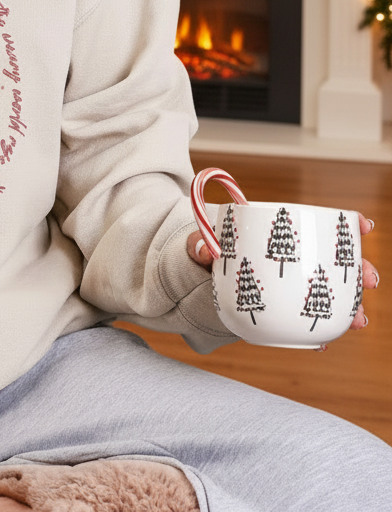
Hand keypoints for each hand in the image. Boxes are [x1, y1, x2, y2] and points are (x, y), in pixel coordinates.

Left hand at [187, 213, 379, 337]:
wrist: (197, 280)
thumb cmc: (204, 254)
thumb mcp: (197, 244)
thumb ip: (197, 244)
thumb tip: (204, 250)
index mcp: (278, 236)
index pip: (316, 225)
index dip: (345, 224)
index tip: (364, 226)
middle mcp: (292, 260)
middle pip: (334, 261)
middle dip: (360, 270)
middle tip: (370, 280)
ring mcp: (291, 285)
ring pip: (330, 293)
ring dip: (350, 306)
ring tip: (358, 320)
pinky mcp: (284, 309)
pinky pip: (308, 320)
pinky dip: (319, 333)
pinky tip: (324, 343)